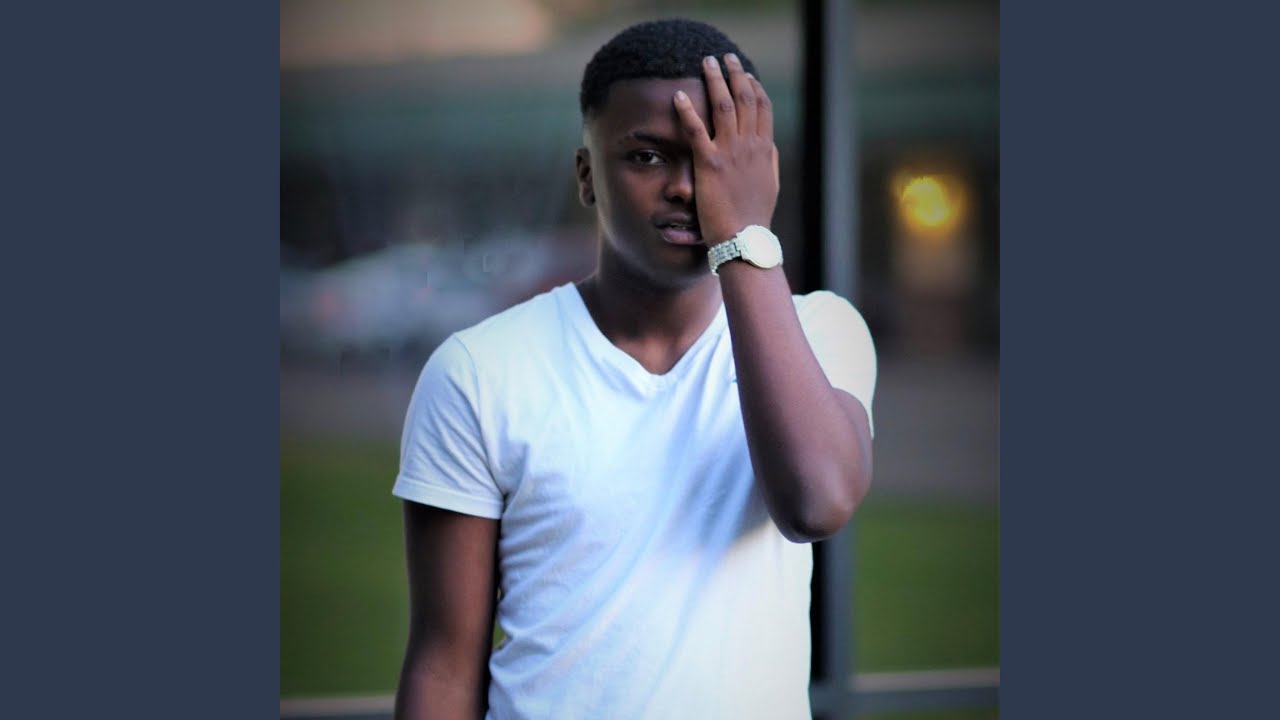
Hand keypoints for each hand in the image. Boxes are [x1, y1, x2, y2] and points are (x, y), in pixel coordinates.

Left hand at [672, 53, 779, 246]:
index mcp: (763, 150)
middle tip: (725, 57)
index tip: (747, 74)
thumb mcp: (770, 186)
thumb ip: (769, 162)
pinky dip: (687, 111)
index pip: (763, 109)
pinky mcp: (709, 165)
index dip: (755, 87)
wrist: (744, 239)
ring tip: (706, 63)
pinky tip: (678, 96)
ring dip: (714, 80)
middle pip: (744, 99)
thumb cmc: (754, 218)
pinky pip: (696, 131)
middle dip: (735, 74)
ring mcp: (730, 153)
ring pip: (723, 106)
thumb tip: (769, 146)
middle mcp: (749, 146)